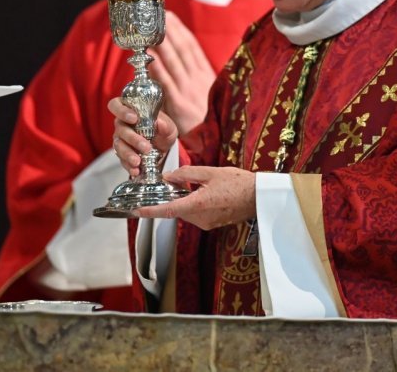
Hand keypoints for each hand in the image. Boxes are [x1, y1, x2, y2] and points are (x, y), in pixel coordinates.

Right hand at [109, 96, 177, 175]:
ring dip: (128, 154)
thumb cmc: (163, 131)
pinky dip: (128, 166)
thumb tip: (159, 123)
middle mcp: (122, 124)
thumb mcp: (169, 127)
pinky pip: (121, 160)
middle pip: (120, 129)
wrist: (164, 149)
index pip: (116, 105)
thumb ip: (165, 125)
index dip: (122, 111)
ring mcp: (120, 140)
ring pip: (118, 145)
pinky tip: (136, 170)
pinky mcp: (122, 154)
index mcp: (130, 111)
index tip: (134, 118)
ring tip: (138, 162)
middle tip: (146, 147)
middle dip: (132, 138)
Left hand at [131, 166, 256, 229]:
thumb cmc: (238, 182)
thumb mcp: (210, 172)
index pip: (168, 210)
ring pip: (186, 212)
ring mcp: (207, 223)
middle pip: (177, 210)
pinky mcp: (212, 224)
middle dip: (172, 198)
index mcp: (198, 205)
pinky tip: (205, 193)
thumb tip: (169, 177)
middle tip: (171, 183)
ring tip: (197, 185)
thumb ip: (186, 173)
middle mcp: (200, 218)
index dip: (150, 211)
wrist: (259, 197)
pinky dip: (194, 205)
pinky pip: (196, 215)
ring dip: (185, 200)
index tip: (137, 211)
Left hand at [150, 12, 216, 134]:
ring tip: (152, 29)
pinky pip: (167, 84)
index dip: (180, 31)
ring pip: (174, 63)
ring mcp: (188, 91)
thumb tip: (184, 61)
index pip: (192, 48)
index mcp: (206, 76)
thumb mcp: (209, 94)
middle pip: (183, 50)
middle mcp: (198, 80)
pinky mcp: (179, 105)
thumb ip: (197, 79)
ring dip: (162, 44)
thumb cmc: (207, 120)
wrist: (214, 143)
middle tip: (158, 14)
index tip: (170, 17)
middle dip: (170, 31)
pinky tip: (150, 58)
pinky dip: (158, 69)